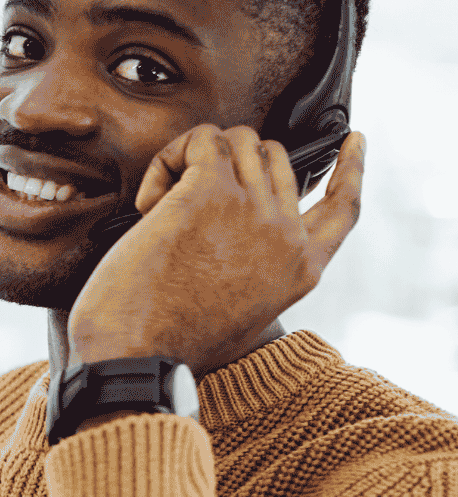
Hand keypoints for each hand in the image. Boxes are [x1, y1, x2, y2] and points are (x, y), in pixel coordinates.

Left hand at [67, 124, 364, 373]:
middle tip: (181, 202)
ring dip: (193, 159)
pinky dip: (167, 160)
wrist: (141, 357)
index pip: (342, 206)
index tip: (354, 141)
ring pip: (240, 140)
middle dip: (227, 164)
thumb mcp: (242, 322)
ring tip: (160, 205)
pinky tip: (149, 203)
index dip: (350, 169)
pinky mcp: (210, 191)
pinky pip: (199, 141)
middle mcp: (287, 235)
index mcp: (301, 269)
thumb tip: (238, 263)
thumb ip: (259, 283)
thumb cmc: (171, 348)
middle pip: (273, 158)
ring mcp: (254, 208)